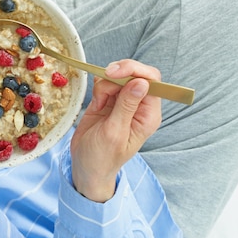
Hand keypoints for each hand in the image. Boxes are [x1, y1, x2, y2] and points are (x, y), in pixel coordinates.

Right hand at [70, 59, 161, 202]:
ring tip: (98, 104)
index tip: (114, 74)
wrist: (86, 166)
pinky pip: (106, 81)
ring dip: (105, 84)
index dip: (134, 71)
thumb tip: (142, 82)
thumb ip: (127, 106)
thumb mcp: (114, 132)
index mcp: (148, 114)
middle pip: (135, 73)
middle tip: (101, 91)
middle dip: (116, 76)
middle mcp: (139, 105)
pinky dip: (99, 87)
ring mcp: (124, 101)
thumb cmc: (102, 157)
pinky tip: (96, 104)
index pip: (152, 80)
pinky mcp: (110, 99)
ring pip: (118, 75)